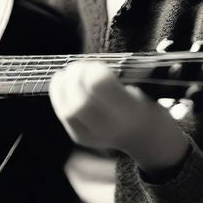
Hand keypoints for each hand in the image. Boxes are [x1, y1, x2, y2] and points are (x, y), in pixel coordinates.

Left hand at [49, 61, 188, 176]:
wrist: (144, 135)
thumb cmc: (141, 102)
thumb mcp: (140, 85)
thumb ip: (115, 74)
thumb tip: (89, 65)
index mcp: (130, 110)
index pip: (100, 89)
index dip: (93, 72)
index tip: (98, 65)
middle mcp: (111, 127)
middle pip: (80, 103)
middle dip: (74, 78)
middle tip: (79, 65)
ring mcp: (94, 136)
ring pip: (68, 111)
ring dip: (63, 85)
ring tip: (68, 72)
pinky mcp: (80, 137)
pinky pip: (63, 115)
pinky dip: (57, 94)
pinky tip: (60, 81)